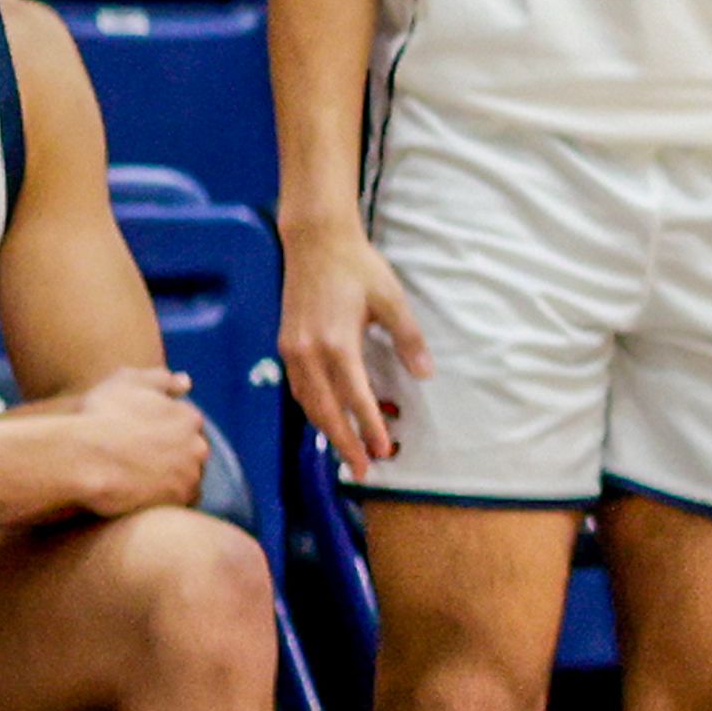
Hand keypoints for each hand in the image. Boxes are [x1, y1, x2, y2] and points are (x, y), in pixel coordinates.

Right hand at [57, 369, 210, 516]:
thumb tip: (187, 382)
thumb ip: (159, 380)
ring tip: (142, 480)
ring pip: (189, 477)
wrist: (82, 458)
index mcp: (188, 417)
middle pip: (192, 452)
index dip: (165, 432)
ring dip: (173, 479)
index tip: (144, 438)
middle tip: (142, 461)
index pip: (188, 426)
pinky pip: (182, 501)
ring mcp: (191, 474)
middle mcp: (198, 445)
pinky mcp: (180, 499)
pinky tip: (146, 496)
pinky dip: (169, 499)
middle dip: (174, 455)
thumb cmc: (99, 417)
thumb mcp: (125, 383)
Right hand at [277, 213, 429, 471]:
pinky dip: (313, 408)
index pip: (355, 398)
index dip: (368, 427)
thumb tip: (425, 374)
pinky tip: (328, 418)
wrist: (314, 241)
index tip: (382, 450)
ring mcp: (292, 349)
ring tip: (348, 451)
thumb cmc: (356, 267)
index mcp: (336, 343)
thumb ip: (408, 340)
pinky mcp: (286, 344)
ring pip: (308, 402)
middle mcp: (308, 352)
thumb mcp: (392, 300)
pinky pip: (299, 387)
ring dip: (327, 429)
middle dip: (344, 442)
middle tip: (363, 469)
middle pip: (326, 410)